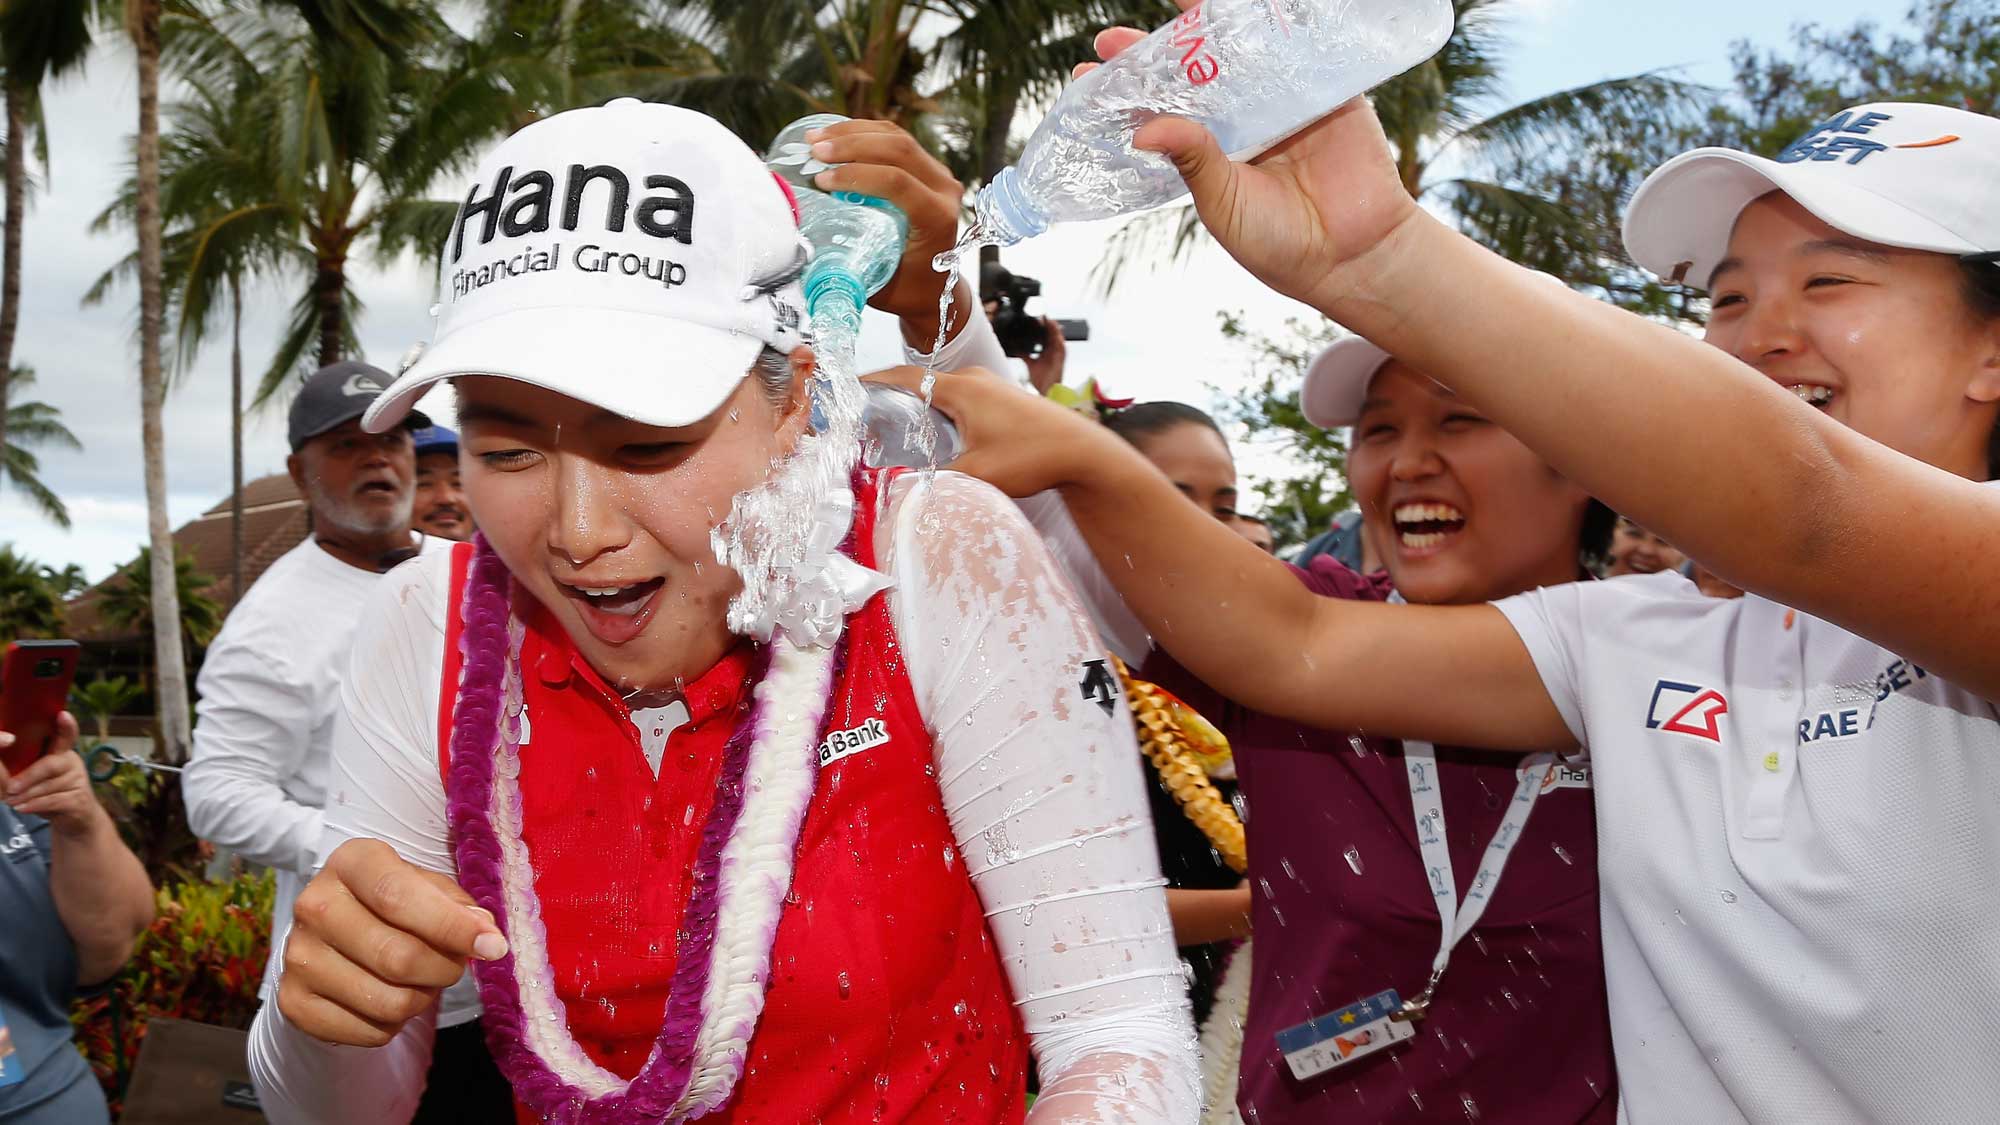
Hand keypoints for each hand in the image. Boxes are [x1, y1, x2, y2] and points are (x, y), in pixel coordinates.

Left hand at [0, 714, 100, 836]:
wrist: (75, 820)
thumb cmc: (50, 794)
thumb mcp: (36, 779)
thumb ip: (22, 770)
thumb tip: (4, 769)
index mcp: (61, 752)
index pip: (66, 736)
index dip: (66, 726)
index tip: (63, 715)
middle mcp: (73, 763)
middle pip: (50, 765)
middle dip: (27, 777)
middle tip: (9, 788)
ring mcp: (79, 781)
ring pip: (48, 786)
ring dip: (25, 796)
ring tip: (12, 802)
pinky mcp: (80, 800)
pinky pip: (53, 801)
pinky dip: (34, 805)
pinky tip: (22, 808)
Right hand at [278, 838, 507, 1046]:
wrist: (336, 933)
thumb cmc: (394, 903)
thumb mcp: (427, 886)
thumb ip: (458, 906)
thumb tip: (485, 935)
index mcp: (351, 863)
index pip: (399, 896)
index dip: (451, 926)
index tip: (493, 947)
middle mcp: (314, 905)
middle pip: (397, 956)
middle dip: (444, 969)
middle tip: (455, 966)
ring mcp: (297, 956)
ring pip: (388, 1000)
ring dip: (423, 999)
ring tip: (422, 982)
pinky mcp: (292, 1002)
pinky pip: (369, 1031)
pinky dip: (396, 1024)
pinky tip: (391, 999)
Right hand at [803, 119, 973, 345]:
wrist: (934, 289)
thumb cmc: (905, 290)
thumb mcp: (877, 281)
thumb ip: (846, 262)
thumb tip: (803, 242)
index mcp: (937, 219)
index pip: (898, 182)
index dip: (856, 175)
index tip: (821, 180)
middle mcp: (945, 191)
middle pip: (899, 149)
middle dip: (851, 145)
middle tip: (813, 150)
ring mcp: (939, 175)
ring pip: (897, 137)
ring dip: (853, 132)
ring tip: (815, 138)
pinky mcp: (928, 168)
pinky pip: (896, 138)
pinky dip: (863, 132)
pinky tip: (834, 135)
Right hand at [863, 366, 1130, 496]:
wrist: (1084, 452)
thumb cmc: (1034, 456)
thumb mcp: (978, 475)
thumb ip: (936, 482)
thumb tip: (902, 491)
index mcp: (962, 389)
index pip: (905, 376)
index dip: (873, 381)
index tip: (849, 388)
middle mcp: (975, 381)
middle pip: (921, 382)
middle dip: (891, 397)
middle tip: (864, 416)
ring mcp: (992, 387)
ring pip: (943, 391)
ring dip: (919, 405)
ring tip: (894, 427)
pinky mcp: (1005, 400)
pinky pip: (962, 399)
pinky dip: (942, 411)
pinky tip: (937, 435)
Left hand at [1022, 317, 1066, 393]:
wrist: (1047, 391)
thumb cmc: (1042, 380)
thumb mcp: (1030, 365)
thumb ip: (1025, 356)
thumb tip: (1016, 349)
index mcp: (1047, 351)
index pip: (1045, 335)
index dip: (1043, 327)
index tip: (1038, 318)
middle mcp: (1053, 352)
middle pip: (1052, 335)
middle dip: (1049, 325)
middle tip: (1044, 315)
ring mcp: (1058, 356)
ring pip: (1058, 339)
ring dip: (1055, 331)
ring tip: (1051, 321)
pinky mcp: (1061, 361)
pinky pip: (1062, 349)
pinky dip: (1060, 342)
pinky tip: (1057, 336)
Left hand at [1080, 8, 1420, 312]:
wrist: (1351, 254)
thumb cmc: (1279, 243)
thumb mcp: (1222, 202)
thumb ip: (1191, 160)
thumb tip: (1142, 130)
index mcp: (1209, 151)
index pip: (1160, 112)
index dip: (1127, 94)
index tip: (1087, 80)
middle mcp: (1240, 120)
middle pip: (1191, 73)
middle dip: (1152, 52)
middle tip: (1112, 41)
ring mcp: (1280, 100)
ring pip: (1238, 52)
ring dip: (1204, 26)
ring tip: (1170, 7)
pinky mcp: (1324, 88)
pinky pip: (1297, 46)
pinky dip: (1273, 20)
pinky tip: (1238, 5)